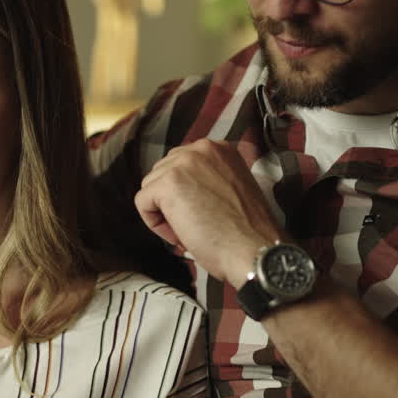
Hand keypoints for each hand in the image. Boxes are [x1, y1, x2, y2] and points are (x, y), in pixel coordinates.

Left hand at [134, 139, 283, 285]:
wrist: (255, 249)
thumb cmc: (247, 230)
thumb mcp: (231, 187)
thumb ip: (208, 178)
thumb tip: (181, 189)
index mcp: (219, 148)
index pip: (181, 164)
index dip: (185, 192)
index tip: (200, 211)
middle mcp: (201, 148)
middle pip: (162, 172)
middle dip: (171, 200)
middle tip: (193, 224)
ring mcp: (183, 163)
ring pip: (150, 187)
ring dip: (163, 213)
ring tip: (189, 231)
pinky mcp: (168, 184)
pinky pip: (142, 202)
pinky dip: (155, 224)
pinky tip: (179, 235)